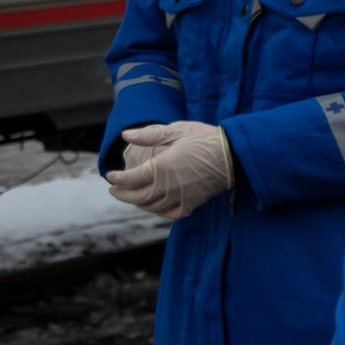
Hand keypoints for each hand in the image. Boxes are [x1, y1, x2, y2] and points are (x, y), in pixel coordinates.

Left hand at [105, 122, 231, 219]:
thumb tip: (125, 135)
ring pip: (151, 207)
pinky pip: (171, 214)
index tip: (109, 176)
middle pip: (136, 197)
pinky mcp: (193, 203)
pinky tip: (155, 208)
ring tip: (132, 198)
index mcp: (161, 167)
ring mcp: (180, 197)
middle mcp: (167, 186)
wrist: (235, 155)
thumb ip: (149, 134)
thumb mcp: (177, 130)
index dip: (116, 179)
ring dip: (137, 204)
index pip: (130, 179)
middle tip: (114, 190)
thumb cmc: (206, 139)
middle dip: (121, 194)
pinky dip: (159, 213)